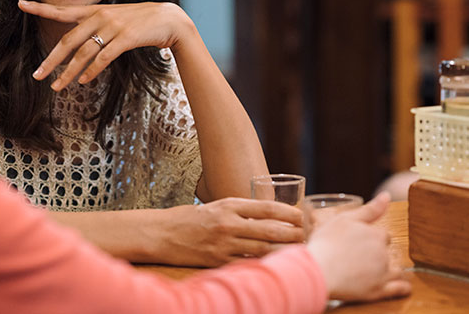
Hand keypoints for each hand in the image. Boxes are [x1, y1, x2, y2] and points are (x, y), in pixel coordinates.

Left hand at [18, 0, 195, 90]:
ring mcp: (113, 26)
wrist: (168, 19)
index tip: (21, 4)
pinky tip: (84, 81)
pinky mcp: (126, 38)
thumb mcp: (114, 18)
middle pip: (68, 40)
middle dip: (51, 60)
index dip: (40, 8)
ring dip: (69, 72)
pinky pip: (104, 57)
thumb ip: (95, 27)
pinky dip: (92, 70)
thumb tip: (77, 45)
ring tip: (57, 86)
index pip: (62, 10)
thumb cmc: (140, 21)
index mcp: (94, 11)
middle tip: (37, 75)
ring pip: (84, 52)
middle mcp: (100, 16)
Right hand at [154, 198, 303, 266]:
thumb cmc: (188, 218)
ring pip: (262, 249)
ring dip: (283, 251)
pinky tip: (275, 266)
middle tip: (310, 237)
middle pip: (270, 230)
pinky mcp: (218, 261)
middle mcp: (228, 223)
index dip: (289, 213)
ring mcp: (223, 244)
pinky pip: (247, 263)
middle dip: (293, 234)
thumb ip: (238, 212)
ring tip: (300, 253)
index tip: (304, 216)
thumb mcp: (215, 207)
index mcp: (228, 205)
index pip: (266, 208)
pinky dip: (262, 264)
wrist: (160, 233)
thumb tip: (266, 218)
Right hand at [306, 192, 410, 301]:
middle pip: (387, 251)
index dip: (371, 238)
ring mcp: (382, 273)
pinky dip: (402, 287)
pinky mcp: (379, 291)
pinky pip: (400, 289)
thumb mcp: (344, 219)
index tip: (359, 242)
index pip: (382, 235)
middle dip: (378, 253)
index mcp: (375, 235)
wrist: (318, 269)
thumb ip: (369, 209)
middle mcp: (382, 253)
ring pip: (397, 270)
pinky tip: (399, 286)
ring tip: (373, 272)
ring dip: (390, 270)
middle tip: (359, 257)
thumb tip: (386, 196)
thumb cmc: (326, 242)